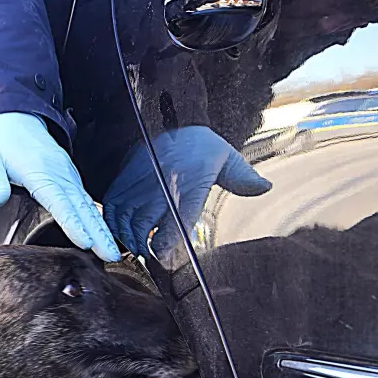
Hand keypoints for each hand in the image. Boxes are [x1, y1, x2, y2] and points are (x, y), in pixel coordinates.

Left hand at [0, 112, 119, 261]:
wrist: (12, 116)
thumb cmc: (0, 138)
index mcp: (40, 170)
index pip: (60, 201)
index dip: (73, 224)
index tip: (85, 242)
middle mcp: (59, 173)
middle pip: (82, 208)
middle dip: (99, 233)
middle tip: (111, 256)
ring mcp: (67, 174)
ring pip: (88, 206)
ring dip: (102, 229)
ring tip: (112, 252)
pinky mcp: (69, 176)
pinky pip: (86, 200)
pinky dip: (96, 218)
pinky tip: (103, 233)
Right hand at [103, 126, 271, 257]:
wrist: (172, 119)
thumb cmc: (200, 145)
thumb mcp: (227, 159)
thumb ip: (244, 178)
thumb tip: (265, 187)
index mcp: (188, 185)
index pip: (175, 223)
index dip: (165, 244)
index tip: (162, 257)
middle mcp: (161, 186)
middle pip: (144, 227)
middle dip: (143, 247)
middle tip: (149, 259)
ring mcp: (139, 183)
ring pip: (126, 220)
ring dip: (129, 238)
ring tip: (136, 248)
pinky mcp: (124, 179)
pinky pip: (112, 207)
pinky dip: (114, 223)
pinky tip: (123, 231)